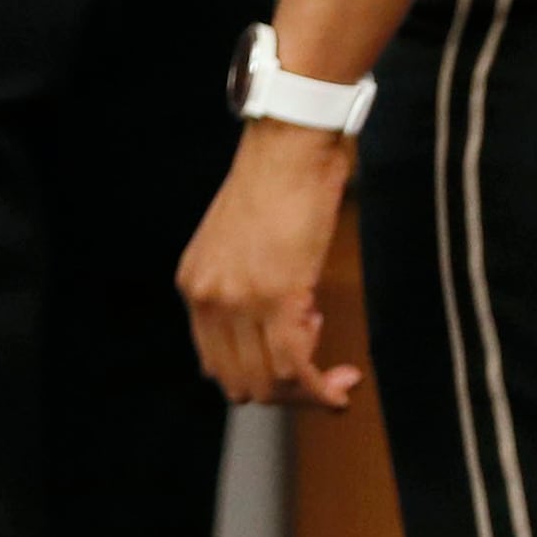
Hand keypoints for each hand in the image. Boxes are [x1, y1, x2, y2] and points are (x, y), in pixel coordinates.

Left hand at [177, 121, 362, 409]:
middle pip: (241, 383)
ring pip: (270, 382)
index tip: (296, 362)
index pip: (216, 365)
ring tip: (334, 361)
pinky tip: (343, 382)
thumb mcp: (240, 243)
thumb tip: (282, 332)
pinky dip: (322, 387)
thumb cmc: (278, 183)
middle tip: (321, 365)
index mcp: (194, 285)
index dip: (260, 377)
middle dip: (285, 390)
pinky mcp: (278, 297)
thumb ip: (243, 289)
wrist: (290, 146)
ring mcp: (239, 300)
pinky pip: (297, 366)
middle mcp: (208, 298)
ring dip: (307, 387)